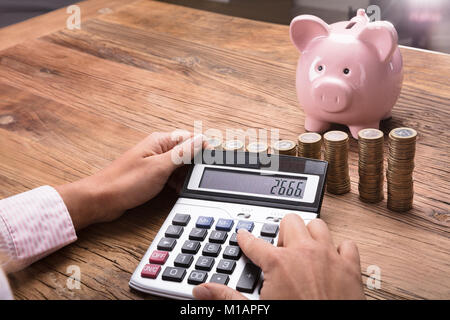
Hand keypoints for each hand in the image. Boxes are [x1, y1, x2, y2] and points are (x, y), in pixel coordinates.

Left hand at [56, 131, 206, 229]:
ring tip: (187, 185)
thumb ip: (183, 153)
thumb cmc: (125, 182)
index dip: (204, 148)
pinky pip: (171, 175)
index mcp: (160, 141)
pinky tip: (178, 189)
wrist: (101, 200)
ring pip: (179, 165)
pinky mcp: (150, 175)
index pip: (190, 138)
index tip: (214, 159)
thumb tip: (202, 139)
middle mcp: (157, 149)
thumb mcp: (160, 167)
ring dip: (186, 174)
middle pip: (186, 151)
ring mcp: (154, 162)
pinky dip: (177, 182)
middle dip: (195, 163)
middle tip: (201, 176)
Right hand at [193, 214, 364, 299]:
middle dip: (282, 232)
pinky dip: (340, 250)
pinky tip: (332, 259)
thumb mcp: (256, 310)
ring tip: (304, 249)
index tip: (244, 236)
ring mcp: (329, 257)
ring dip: (310, 235)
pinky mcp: (350, 268)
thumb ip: (226, 297)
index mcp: (279, 263)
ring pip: (318, 226)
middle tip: (280, 249)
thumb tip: (202, 291)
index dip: (245, 238)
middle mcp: (304, 253)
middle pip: (289, 221)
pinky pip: (347, 245)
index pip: (254, 242)